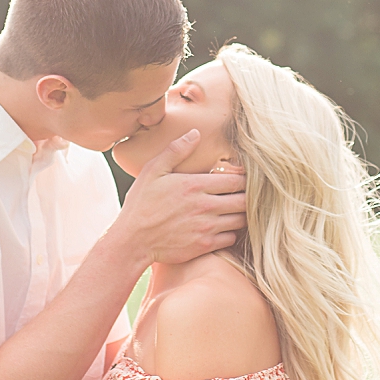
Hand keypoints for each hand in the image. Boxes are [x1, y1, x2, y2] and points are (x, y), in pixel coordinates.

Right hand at [118, 132, 247, 266]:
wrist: (133, 240)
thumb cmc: (141, 205)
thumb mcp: (153, 171)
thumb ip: (175, 151)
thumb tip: (195, 133)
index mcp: (195, 185)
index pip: (236, 180)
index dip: (244, 179)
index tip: (241, 179)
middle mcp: (205, 206)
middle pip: (244, 201)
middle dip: (247, 197)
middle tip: (242, 195)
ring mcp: (206, 228)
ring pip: (241, 220)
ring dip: (241, 215)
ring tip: (235, 210)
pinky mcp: (204, 245)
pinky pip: (231, 238)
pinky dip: (231, 232)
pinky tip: (223, 227)